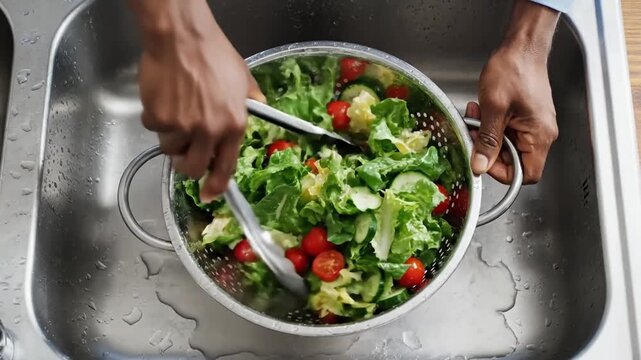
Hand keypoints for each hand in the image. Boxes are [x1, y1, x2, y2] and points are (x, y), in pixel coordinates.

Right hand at [129, 0, 264, 200]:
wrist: (181, 38)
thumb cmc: (212, 54)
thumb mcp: (243, 78)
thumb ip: (251, 99)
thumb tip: (261, 108)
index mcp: (233, 125)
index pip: (225, 168)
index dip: (215, 187)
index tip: (209, 195)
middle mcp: (209, 131)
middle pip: (193, 168)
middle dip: (187, 164)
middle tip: (185, 151)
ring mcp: (182, 127)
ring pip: (171, 150)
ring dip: (171, 137)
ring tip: (176, 110)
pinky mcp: (159, 118)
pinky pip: (154, 129)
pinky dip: (156, 118)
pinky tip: (163, 98)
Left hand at [470, 0, 558, 183]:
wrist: (521, 46)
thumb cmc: (514, 69)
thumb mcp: (494, 108)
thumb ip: (487, 140)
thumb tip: (480, 166)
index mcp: (539, 136)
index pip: (526, 174)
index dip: (502, 173)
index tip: (482, 160)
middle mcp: (540, 134)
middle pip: (513, 161)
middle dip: (488, 149)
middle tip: (474, 133)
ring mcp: (532, 125)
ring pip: (505, 145)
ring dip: (486, 135)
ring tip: (476, 116)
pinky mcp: (523, 117)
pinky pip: (505, 131)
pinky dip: (490, 125)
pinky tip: (481, 111)